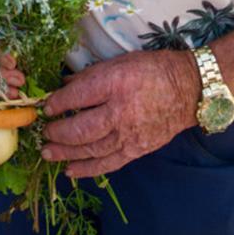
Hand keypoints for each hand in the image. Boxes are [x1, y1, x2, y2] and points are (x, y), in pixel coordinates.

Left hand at [41, 50, 199, 176]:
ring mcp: (129, 134)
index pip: (77, 96)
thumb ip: (90, 76)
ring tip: (49, 153)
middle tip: (44, 133)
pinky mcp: (137, 150)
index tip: (46, 108)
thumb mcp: (120, 62)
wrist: (188, 90)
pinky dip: (87, 170)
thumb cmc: (153, 70)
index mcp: (115, 83)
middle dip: (58, 133)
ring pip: (91, 150)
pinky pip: (108, 164)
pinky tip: (70, 171)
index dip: (57, 103)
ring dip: (66, 153)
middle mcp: (121, 111)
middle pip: (81, 128)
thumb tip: (64, 86)